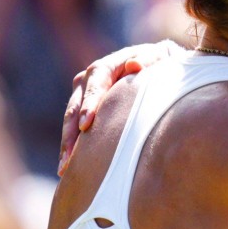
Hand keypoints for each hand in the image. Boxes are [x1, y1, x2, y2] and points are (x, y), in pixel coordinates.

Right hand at [58, 40, 182, 173]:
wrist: (160, 68)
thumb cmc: (163, 66)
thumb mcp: (162, 59)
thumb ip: (150, 61)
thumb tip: (134, 65)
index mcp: (108, 65)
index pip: (95, 80)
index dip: (89, 102)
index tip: (85, 125)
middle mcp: (91, 79)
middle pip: (76, 105)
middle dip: (71, 132)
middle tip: (70, 157)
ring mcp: (86, 95)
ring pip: (71, 120)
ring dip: (67, 144)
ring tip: (64, 169)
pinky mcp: (87, 110)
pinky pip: (75, 129)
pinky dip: (73, 148)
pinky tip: (68, 169)